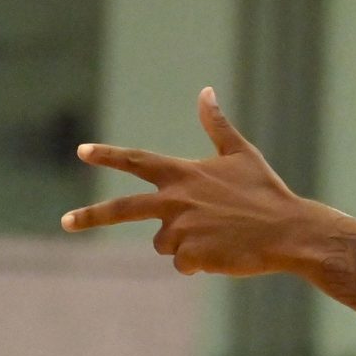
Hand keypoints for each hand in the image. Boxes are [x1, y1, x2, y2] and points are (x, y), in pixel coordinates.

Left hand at [60, 88, 309, 276]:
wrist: (289, 232)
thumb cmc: (267, 193)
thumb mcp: (241, 154)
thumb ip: (216, 125)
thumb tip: (206, 91)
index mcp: (182, 174)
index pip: (136, 161)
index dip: (108, 155)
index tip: (82, 151)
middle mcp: (175, 200)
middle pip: (122, 209)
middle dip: (90, 216)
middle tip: (66, 222)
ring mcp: (180, 229)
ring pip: (163, 244)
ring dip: (185, 245)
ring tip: (219, 238)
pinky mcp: (191, 256)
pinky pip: (183, 265)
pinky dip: (200, 264)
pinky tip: (224, 254)